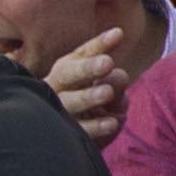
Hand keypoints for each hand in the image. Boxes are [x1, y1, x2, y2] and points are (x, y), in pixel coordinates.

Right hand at [44, 25, 130, 146]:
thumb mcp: (101, 86)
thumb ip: (112, 76)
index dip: (99, 44)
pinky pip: (79, 130)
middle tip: (108, 62)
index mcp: (66, 71)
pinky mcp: (65, 136)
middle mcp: (57, 88)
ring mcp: (58, 112)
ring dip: (88, 96)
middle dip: (87, 68)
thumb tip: (119, 56)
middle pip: (67, 74)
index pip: (81, 54)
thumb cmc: (87, 105)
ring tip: (107, 92)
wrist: (64, 142)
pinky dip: (96, 127)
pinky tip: (112, 123)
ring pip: (69, 102)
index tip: (118, 34)